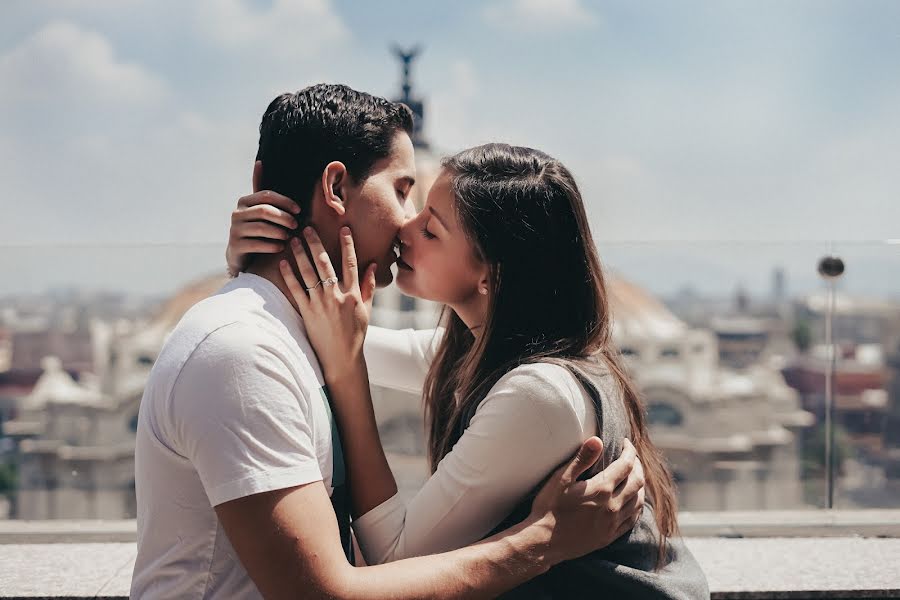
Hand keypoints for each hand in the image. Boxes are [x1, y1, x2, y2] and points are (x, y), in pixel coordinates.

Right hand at [225, 165, 300, 275]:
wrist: (241, 255)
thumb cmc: (256, 230)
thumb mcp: (259, 210)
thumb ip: (263, 193)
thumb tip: (260, 162)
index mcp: (244, 201)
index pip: (267, 195)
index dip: (285, 201)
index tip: (299, 210)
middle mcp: (237, 213)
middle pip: (265, 210)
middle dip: (284, 217)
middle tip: (296, 225)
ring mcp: (234, 229)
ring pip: (262, 227)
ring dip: (280, 232)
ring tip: (289, 237)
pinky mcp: (236, 245)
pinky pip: (258, 243)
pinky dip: (273, 245)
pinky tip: (281, 247)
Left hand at [279, 226, 376, 382]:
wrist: (341, 358)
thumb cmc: (355, 334)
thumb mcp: (366, 309)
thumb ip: (368, 286)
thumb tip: (372, 265)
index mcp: (353, 294)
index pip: (350, 263)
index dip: (347, 245)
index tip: (343, 228)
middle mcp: (337, 296)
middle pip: (325, 264)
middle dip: (316, 243)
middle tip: (307, 227)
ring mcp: (321, 304)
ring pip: (309, 273)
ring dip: (300, 255)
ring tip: (293, 240)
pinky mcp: (307, 313)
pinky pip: (296, 291)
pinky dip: (289, 276)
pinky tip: (283, 263)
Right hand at [528, 437, 644, 564]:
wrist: (543, 542)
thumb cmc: (549, 508)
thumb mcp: (561, 479)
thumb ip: (581, 459)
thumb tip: (597, 440)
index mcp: (601, 490)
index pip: (626, 465)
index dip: (630, 451)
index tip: (626, 443)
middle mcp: (612, 506)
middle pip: (637, 482)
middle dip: (637, 466)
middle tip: (631, 457)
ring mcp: (612, 523)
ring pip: (637, 501)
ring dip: (639, 485)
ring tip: (634, 476)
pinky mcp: (609, 536)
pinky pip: (632, 520)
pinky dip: (636, 506)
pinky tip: (632, 501)